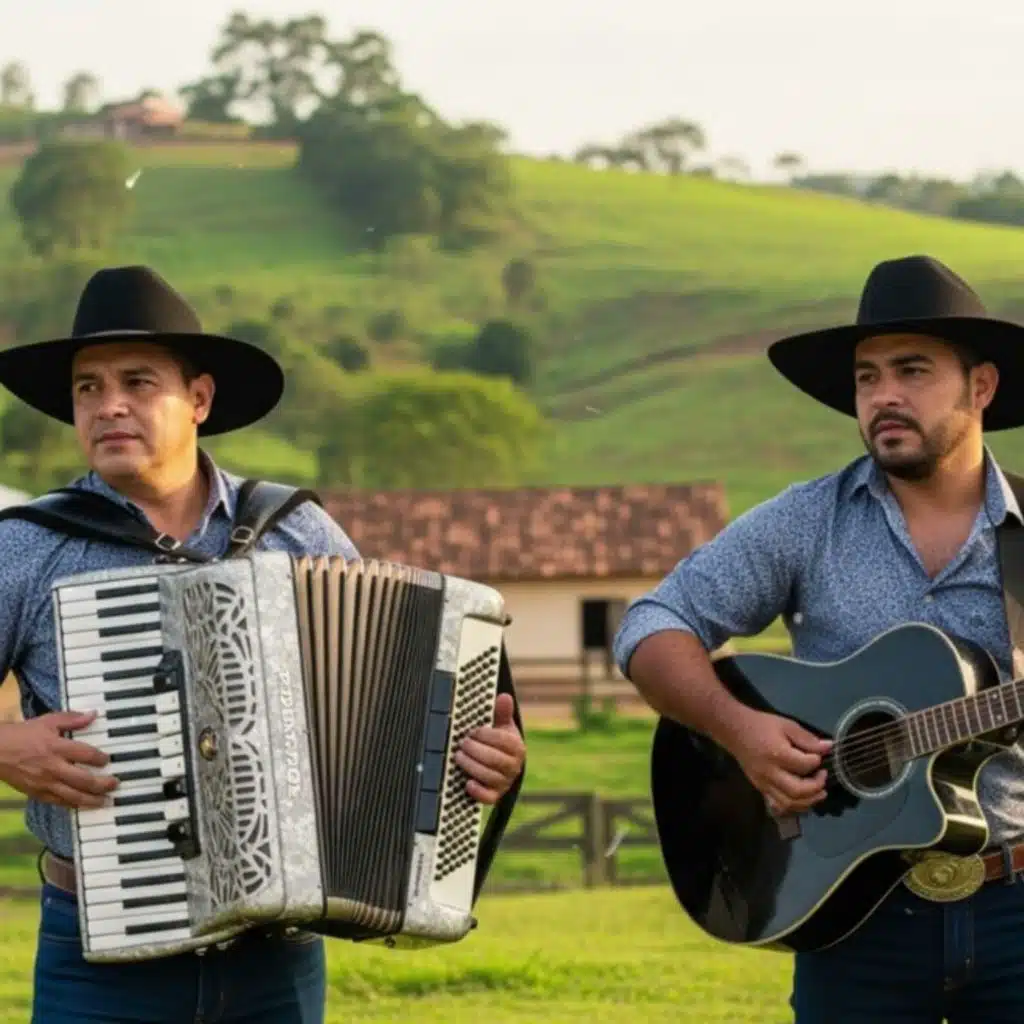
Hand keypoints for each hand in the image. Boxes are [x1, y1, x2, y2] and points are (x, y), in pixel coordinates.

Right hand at [0, 710, 117, 808]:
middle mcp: (52, 767)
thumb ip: (72, 719)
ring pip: (72, 796)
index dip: (100, 758)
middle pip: (82, 779)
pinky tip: (84, 805)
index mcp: (56, 747)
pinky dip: (73, 805)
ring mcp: (44, 783)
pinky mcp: (37, 793)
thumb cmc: (23, 734)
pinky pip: (59, 802)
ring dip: (92, 800)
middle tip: (115, 784)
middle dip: (102, 784)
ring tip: (106, 801)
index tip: (108, 760)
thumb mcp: (48, 721)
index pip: (85, 754)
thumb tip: (93, 714)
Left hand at [455, 693, 524, 804]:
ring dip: (471, 766)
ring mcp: (504, 782)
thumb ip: (502, 713)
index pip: (503, 741)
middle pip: (494, 759)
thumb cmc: (499, 743)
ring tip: (458, 756)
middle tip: (462, 743)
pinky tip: (467, 782)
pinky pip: (488, 798)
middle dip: (475, 750)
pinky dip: (477, 791)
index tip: (474, 731)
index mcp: (517, 748)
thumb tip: (504, 696)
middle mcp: (514, 767)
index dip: (486, 735)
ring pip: (489, 776)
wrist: (502, 766)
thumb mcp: (502, 727)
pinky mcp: (495, 796)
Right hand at [723, 709, 830, 815]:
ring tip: (819, 792)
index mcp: (777, 754)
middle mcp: (770, 772)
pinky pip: (778, 805)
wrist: (734, 731)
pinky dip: (794, 806)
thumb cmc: (762, 725)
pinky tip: (803, 799)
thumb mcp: (786, 725)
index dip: (817, 761)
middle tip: (823, 776)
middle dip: (816, 787)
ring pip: (789, 803)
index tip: (820, 754)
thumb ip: (807, 738)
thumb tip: (828, 747)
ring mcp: (763, 783)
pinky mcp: (760, 788)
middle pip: (798, 791)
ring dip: (808, 801)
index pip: (805, 765)